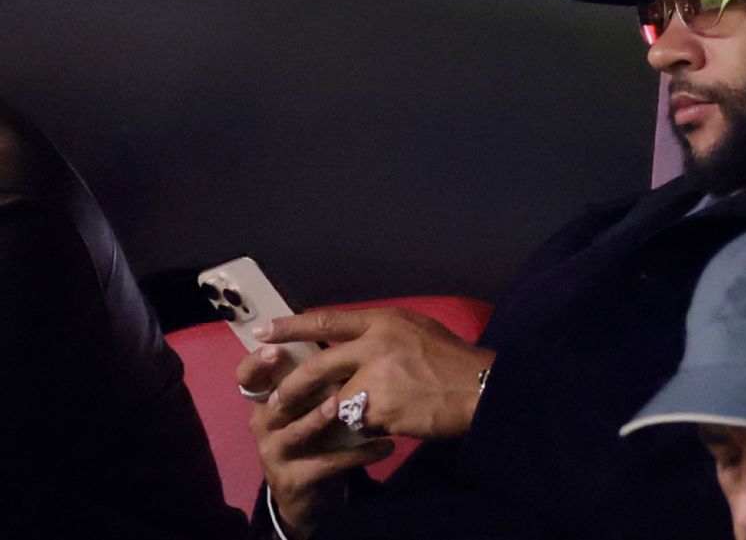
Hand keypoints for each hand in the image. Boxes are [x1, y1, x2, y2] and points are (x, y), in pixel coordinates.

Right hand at [237, 346, 394, 538]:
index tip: (276, 347)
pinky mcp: (295, 479)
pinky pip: (329, 463)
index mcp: (265, 400)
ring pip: (300, 430)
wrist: (308, 492)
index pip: (248, 376)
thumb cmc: (313, 435)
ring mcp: (275, 453)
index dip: (257, 361)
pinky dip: (359, 453)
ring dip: (324, 417)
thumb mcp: (308, 405)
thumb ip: (315, 376)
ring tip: (352, 406)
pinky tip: (386, 446)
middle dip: (303, 385)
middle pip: (277, 401)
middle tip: (334, 371)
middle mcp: (263, 424)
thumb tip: (345, 335)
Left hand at [254, 307, 495, 440]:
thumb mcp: (416, 331)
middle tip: (277, 399)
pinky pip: (359, 423)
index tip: (264, 331)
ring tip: (352, 416)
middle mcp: (376, 345)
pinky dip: (366, 427)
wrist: (479, 389)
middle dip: (293, 385)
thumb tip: (349, 346)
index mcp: (384, 321)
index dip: (292, 327)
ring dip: (340, 412)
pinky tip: (389, 422)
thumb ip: (381, 336)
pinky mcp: (381, 410)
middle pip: (319, 365)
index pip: (327, 320)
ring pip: (337, 400)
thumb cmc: (452, 360)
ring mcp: (377, 379)